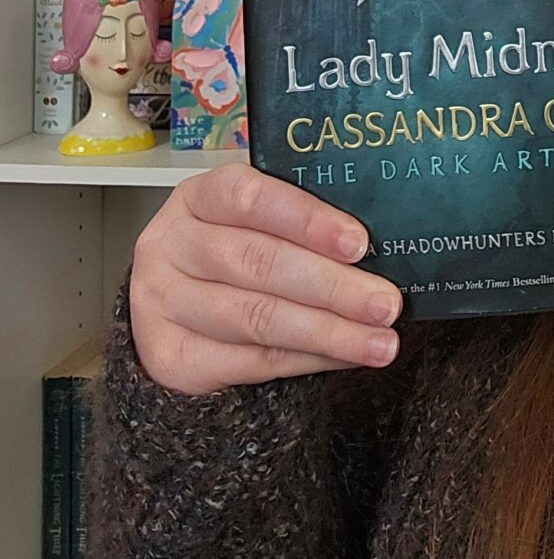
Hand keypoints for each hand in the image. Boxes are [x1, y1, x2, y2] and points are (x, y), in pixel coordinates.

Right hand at [129, 165, 403, 396]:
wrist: (176, 312)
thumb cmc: (234, 254)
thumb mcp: (257, 225)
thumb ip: (302, 227)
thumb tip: (376, 249)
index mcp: (197, 197)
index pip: (250, 197)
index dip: (307, 219)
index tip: (359, 243)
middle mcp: (169, 245)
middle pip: (258, 264)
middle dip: (332, 286)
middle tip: (386, 303)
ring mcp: (161, 304)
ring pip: (256, 318)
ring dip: (328, 332)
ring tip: (380, 341)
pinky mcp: (169, 358)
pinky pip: (250, 361)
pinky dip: (307, 360)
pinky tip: (345, 356)